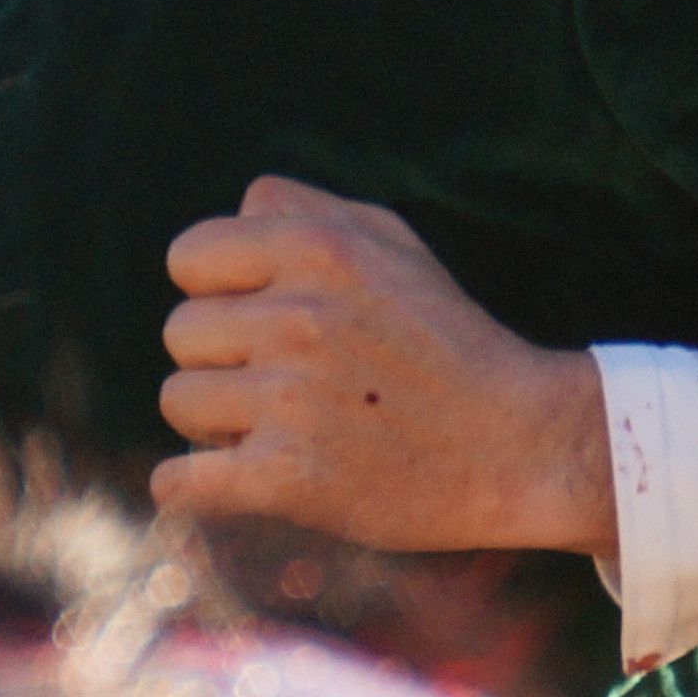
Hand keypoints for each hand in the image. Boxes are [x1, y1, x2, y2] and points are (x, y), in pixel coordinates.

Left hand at [151, 176, 616, 556]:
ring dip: (217, 420)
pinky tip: (215, 481)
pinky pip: (182, 479)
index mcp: (317, 249)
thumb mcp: (392, 244)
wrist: (519, 446)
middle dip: (220, 358)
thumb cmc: (448, 341)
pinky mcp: (288, 477)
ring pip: (178, 401)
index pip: (188, 257)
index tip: (256, 319)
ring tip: (277, 426)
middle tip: (278, 381)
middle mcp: (297, 317)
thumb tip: (233, 212)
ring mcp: (289, 400)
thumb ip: (305, 210)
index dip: (216, 290)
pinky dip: (188, 486)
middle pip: (181, 333)